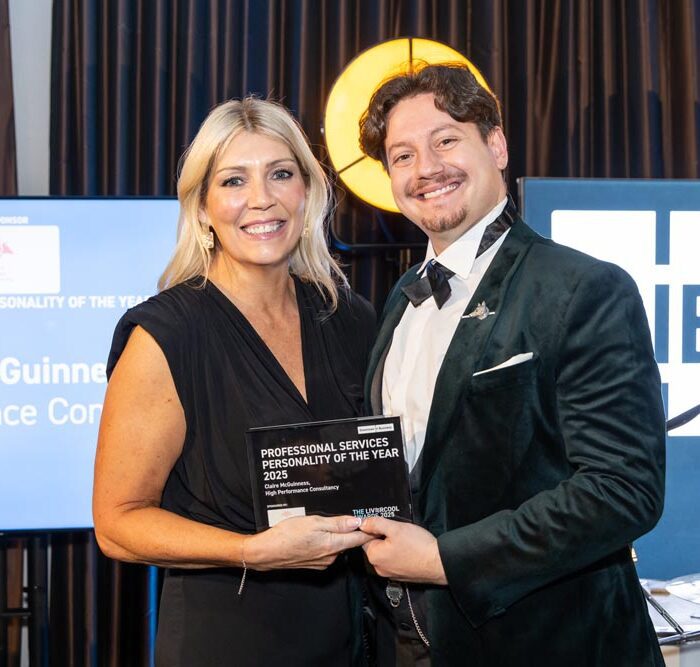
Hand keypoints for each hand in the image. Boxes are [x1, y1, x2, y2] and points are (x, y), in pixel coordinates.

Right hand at [245, 515, 372, 570]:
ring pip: (338, 546)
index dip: (369, 530)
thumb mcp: (313, 522)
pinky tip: (315, 535)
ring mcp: (323, 562)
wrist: (267, 552)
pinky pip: (327, 550)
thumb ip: (337, 523)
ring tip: (326, 524)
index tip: (376, 524)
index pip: (359, 539)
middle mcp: (331, 556)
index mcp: (333, 545)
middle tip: (350, 517)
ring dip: (337, 536)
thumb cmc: (287, 535)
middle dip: (352, 531)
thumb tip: (356, 522)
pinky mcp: (315, 563)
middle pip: (349, 542)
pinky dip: (326, 542)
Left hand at [360, 517, 447, 584]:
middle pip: (375, 546)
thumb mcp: (395, 528)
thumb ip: (376, 523)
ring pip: (386, 553)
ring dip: (392, 545)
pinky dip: (400, 554)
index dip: (375, 528)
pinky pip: (395, 561)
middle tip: (399, 532)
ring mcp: (390, 574)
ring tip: (406, 540)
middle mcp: (379, 568)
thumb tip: (362, 523)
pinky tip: (410, 549)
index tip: (387, 525)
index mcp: (374, 556)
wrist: (439, 563)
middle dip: (384, 537)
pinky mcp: (401, 576)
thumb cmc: (418, 545)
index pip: (365, 538)